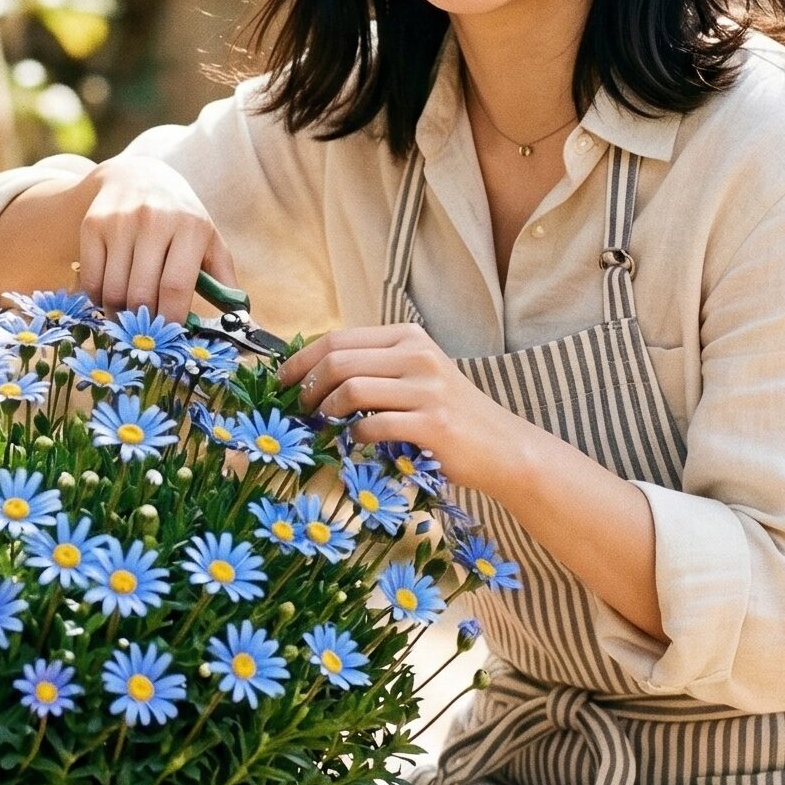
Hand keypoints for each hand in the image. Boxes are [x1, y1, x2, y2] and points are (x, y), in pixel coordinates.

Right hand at [78, 153, 235, 323]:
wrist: (136, 177)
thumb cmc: (180, 218)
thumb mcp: (208, 240)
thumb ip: (224, 280)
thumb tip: (241, 321)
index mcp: (190, 227)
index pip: (176, 288)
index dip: (171, 320)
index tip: (170, 338)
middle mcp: (154, 220)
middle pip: (142, 294)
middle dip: (144, 323)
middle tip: (147, 332)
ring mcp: (120, 222)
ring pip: (113, 291)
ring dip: (119, 314)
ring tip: (127, 316)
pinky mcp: (93, 225)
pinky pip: (91, 279)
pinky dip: (97, 298)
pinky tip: (109, 295)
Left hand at [278, 322, 507, 486]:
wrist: (504, 447)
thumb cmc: (451, 413)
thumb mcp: (416, 375)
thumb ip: (375, 367)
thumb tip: (312, 373)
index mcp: (408, 337)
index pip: (339, 338)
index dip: (301, 359)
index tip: (281, 380)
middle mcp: (417, 356)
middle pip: (338, 360)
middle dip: (306, 386)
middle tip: (298, 407)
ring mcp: (427, 389)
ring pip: (351, 389)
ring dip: (326, 411)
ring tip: (323, 424)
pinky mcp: (432, 424)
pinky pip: (372, 425)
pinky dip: (354, 436)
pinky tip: (356, 442)